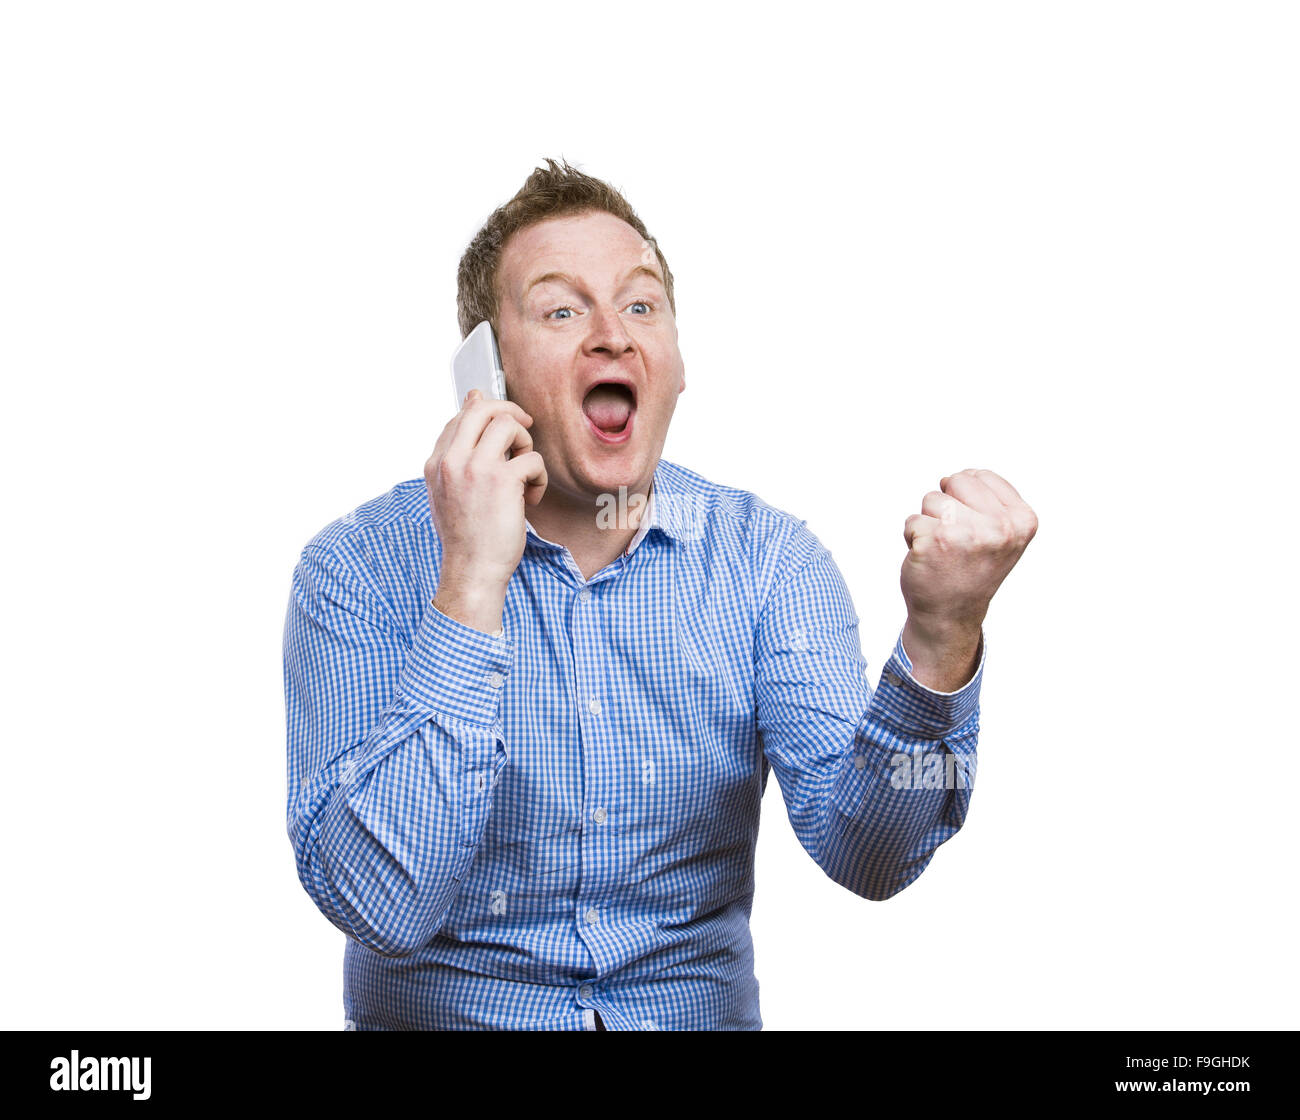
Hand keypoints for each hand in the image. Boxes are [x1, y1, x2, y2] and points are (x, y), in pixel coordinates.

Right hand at [425, 389, 547, 630]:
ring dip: (527, 446)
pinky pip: (532, 459)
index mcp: (437, 462)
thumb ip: (460, 446)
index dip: (489, 418)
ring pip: (510, 425)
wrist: (472, 571)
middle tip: (525, 434)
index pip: (462, 415)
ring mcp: (475, 468)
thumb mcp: (451, 489)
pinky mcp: (502, 480)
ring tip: (525, 474)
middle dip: (511, 414)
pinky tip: (530, 499)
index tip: (505, 436)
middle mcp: (452, 460)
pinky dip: (539, 479)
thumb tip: (474, 396)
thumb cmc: (467, 535)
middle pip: (484, 407)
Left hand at [899, 469, 1036, 688]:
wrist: (950, 615)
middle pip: (955, 481)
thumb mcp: (1001, 534)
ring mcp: (967, 534)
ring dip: (929, 522)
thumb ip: (989, 500)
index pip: (978, 475)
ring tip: (943, 550)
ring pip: (931, 499)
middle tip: (956, 540)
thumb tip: (954, 476)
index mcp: (1022, 520)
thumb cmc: (970, 569)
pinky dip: (913, 538)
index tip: (975, 529)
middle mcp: (999, 527)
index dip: (966, 498)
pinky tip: (928, 560)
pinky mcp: (935, 542)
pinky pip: (912, 521)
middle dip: (946, 505)